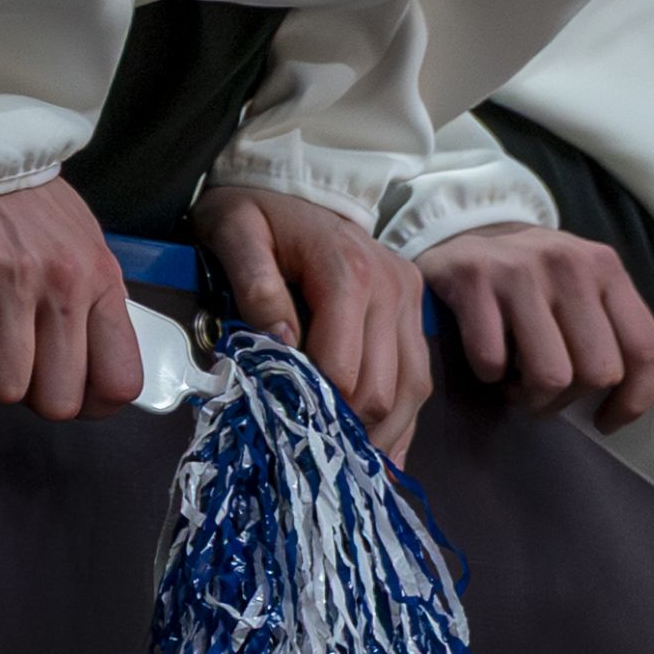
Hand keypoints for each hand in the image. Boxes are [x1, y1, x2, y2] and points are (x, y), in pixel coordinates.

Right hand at [0, 175, 144, 420]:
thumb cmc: (29, 197)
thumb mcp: (83, 243)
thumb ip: (89, 301)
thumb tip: (85, 369)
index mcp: (102, 279)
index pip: (121, 380)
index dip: (89, 403)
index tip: (61, 386)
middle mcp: (66, 284)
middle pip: (58, 401)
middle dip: (29, 391)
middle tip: (9, 353)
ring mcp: (16, 279)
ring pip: (4, 385)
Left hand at [197, 185, 436, 456]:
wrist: (293, 186)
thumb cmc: (256, 213)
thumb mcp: (235, 232)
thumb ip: (255, 284)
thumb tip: (280, 344)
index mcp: (348, 270)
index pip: (343, 370)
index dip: (314, 411)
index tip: (281, 432)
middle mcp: (391, 287)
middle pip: (380, 390)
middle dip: (346, 433)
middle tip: (306, 457)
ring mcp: (409, 300)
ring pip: (410, 393)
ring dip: (379, 438)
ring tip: (342, 467)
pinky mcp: (415, 312)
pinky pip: (418, 380)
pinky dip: (401, 424)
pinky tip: (378, 458)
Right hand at [415, 218, 653, 427]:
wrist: (465, 230)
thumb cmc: (532, 276)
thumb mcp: (579, 287)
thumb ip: (605, 329)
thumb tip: (620, 401)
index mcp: (605, 267)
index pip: (645, 347)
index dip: (633, 399)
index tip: (609, 421)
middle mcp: (569, 263)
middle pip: (597, 372)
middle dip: (568, 398)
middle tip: (545, 390)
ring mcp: (521, 269)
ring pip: (550, 376)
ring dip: (528, 395)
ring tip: (516, 380)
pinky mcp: (475, 278)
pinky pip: (493, 363)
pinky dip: (489, 375)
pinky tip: (488, 357)